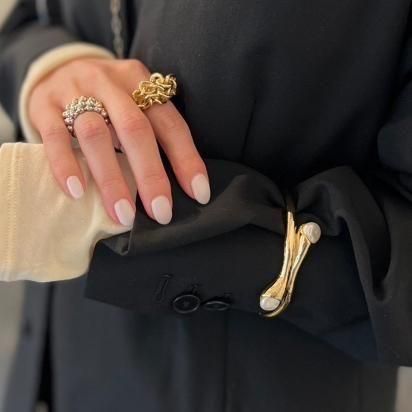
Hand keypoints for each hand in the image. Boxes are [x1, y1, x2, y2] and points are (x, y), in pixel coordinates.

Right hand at [28, 57, 210, 225]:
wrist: (56, 69)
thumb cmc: (106, 99)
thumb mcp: (133, 104)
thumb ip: (152, 132)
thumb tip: (176, 184)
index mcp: (141, 83)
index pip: (170, 124)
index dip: (187, 160)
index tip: (198, 194)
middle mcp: (110, 83)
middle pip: (135, 129)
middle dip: (151, 175)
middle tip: (161, 212)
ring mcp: (75, 92)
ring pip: (96, 135)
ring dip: (112, 179)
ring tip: (123, 214)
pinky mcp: (44, 106)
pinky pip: (54, 137)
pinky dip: (66, 165)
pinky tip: (77, 192)